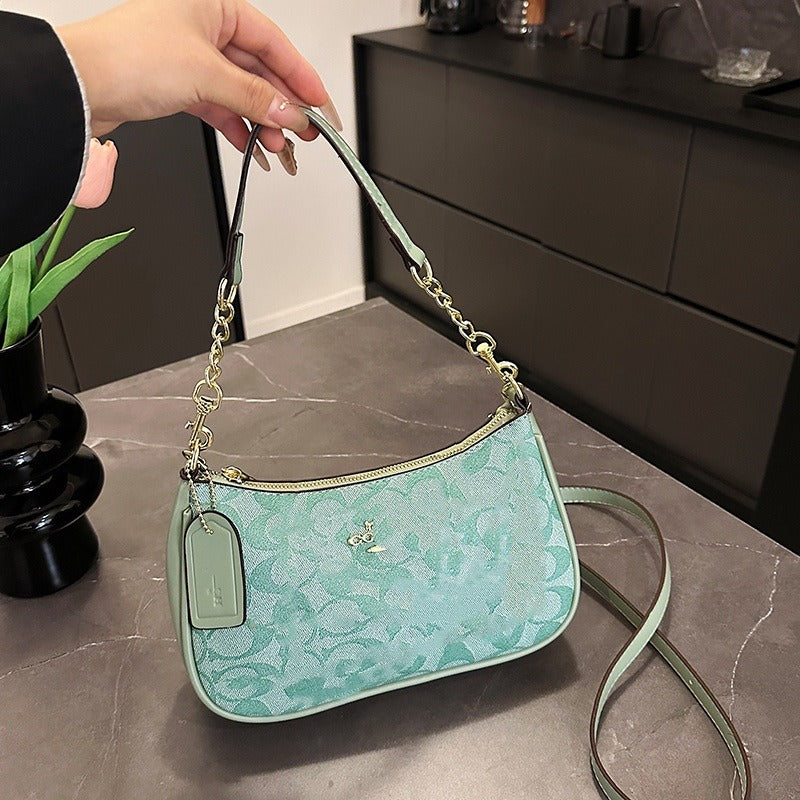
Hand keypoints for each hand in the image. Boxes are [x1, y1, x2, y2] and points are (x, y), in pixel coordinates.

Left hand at [58, 0, 341, 173]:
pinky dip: (238, 127)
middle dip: (283, 107)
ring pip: (242, 92)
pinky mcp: (179, 85)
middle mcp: (204, 27)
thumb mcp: (206, 75)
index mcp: (214, 5)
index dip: (302, 78)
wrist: (79, 87)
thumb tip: (291, 112)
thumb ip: (255, 97)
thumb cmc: (126, 57)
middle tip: (305, 133)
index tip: (321, 107)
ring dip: (262, 122)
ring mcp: (191, 58)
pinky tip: (252, 146)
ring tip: (278, 147)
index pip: (273, 43)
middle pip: (260, 71)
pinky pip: (221, 107)